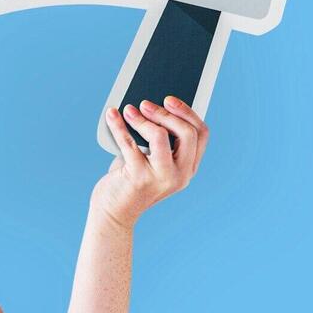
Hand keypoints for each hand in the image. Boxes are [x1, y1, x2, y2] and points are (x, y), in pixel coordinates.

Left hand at [91, 96, 208, 230]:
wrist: (114, 213)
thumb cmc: (132, 181)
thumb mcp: (152, 161)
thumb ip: (158, 139)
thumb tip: (149, 105)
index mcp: (188, 168)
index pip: (201, 134)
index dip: (187, 112)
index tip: (169, 99)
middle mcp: (180, 174)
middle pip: (186, 133)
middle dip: (166, 113)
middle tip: (145, 103)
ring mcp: (161, 178)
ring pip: (160, 136)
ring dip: (142, 119)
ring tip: (128, 110)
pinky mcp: (139, 178)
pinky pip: (129, 143)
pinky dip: (119, 126)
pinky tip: (112, 115)